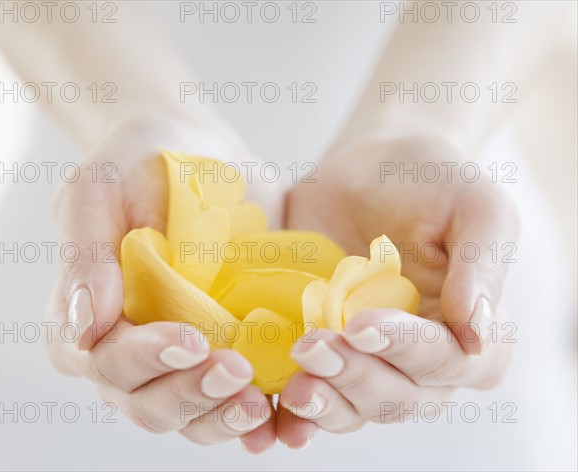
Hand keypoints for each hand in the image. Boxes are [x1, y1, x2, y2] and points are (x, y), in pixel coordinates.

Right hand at [44, 115, 281, 451]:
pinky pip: (236, 395)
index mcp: (90, 317)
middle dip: (192, 394)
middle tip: (237, 371)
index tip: (190, 339)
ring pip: (194, 412)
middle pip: (151, 402)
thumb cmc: (138, 162)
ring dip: (224, 416)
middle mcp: (134, 347)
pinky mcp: (230, 345)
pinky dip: (257, 414)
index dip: (146, 360)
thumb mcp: (98, 191)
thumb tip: (83, 327)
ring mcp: (183, 352)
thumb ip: (84, 255)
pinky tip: (283, 413)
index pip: (108, 362)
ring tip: (262, 403)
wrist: (201, 151)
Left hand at [277, 134, 517, 443]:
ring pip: (355, 406)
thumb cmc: (431, 182)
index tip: (364, 324)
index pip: (445, 361)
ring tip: (294, 384)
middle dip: (355, 376)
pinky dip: (297, 413)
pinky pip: (317, 394)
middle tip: (312, 346)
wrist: (368, 172)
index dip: (406, 349)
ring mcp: (373, 362)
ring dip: (325, 402)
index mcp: (471, 334)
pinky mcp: (330, 354)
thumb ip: (482, 266)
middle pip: (396, 396)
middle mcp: (425, 363)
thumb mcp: (474, 207)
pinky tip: (276, 409)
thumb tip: (477, 334)